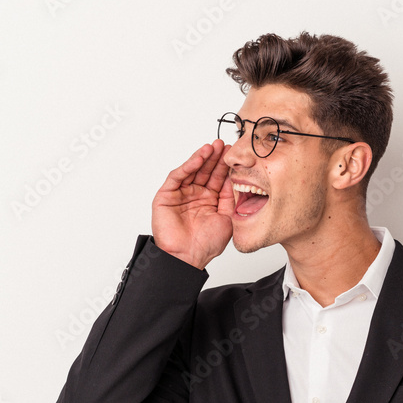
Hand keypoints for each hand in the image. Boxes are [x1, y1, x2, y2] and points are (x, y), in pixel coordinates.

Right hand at [152, 140, 233, 268]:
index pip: (218, 178)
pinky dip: (188, 166)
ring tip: (212, 147)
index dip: (225, 166)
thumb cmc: (206, 244)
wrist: (188, 257)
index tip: (235, 154)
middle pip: (206, 171)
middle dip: (215, 158)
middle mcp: (195, 195)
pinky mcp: (166, 195)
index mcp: (210, 201)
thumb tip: (236, 178)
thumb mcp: (227, 218)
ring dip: (202, 158)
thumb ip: (231, 198)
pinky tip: (199, 158)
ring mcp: (181, 195)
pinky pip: (177, 177)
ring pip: (192, 171)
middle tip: (224, 145)